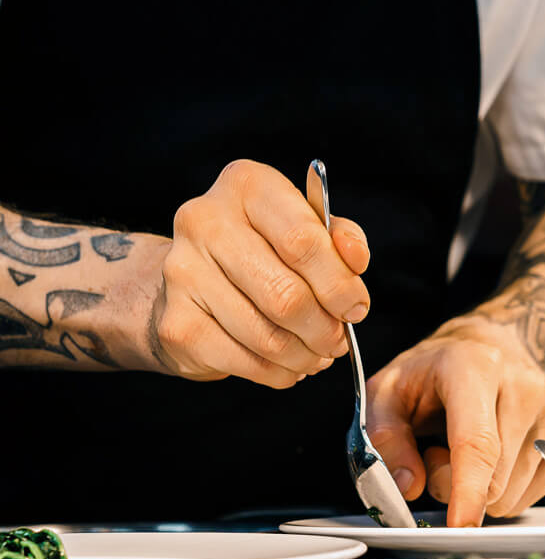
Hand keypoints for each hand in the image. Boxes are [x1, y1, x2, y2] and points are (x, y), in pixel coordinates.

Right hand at [150, 160, 369, 384]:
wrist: (192, 277)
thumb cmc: (262, 247)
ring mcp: (183, 272)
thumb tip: (355, 260)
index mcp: (247, 185)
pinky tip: (288, 365)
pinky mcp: (175, 323)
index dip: (339, 284)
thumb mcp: (305, 226)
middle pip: (286, 294)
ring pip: (267, 336)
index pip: (303, 240)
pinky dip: (277, 373)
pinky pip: (243, 361)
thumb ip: (338, 237)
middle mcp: (205, 221)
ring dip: (305, 355)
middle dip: (325, 328)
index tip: (356, 308)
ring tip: (317, 354)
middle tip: (338, 340)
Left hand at [366, 315, 544, 525]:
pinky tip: (495, 456)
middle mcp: (524, 386)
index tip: (460, 525)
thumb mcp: (387, 392)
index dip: (467, 490)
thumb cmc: (432, 372)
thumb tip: (408, 486)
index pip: (478, 441)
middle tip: (436, 450)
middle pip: (493, 478)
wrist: (482, 348)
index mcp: (475, 367)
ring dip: (481, 487)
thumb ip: (386, 438)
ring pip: (513, 495)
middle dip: (453, 484)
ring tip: (464, 446)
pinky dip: (508, 490)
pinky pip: (537, 495)